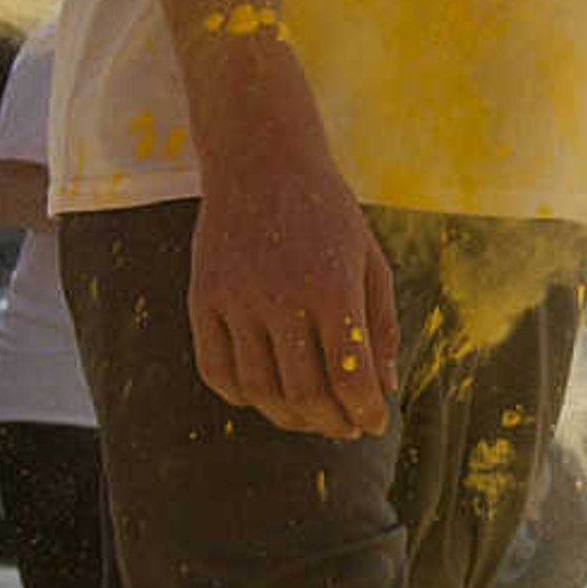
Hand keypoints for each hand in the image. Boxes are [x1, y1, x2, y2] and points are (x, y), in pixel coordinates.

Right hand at [186, 44, 397, 436]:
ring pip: (258, 390)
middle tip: (345, 427)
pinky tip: (264, 395)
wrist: (261, 160)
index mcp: (332, 286)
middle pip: (303, 393)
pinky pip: (216, 371)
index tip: (374, 424)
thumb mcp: (368, 259)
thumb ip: (379, 325)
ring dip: (288, 417)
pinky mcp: (203, 298)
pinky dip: (241, 396)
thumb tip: (383, 390)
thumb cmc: (327, 213)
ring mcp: (236, 299)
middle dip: (330, 422)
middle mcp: (281, 296)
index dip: (364, 411)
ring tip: (309, 416)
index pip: (350, 376)